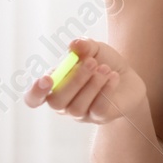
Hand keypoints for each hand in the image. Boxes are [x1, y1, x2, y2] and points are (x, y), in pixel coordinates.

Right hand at [24, 37, 145, 124]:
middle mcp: (64, 104)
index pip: (33, 98)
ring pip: (77, 107)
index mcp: (54, 87)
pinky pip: (98, 109)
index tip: (46, 79)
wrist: (129, 78)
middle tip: (92, 62)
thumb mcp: (94, 49)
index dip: (35, 92)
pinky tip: (114, 77)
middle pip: (57, 102)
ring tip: (106, 68)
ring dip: (92, 85)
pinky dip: (106, 90)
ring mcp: (81, 114)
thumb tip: (74, 45)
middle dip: (74, 80)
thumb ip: (83, 46)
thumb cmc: (103, 63)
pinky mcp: (100, 117)